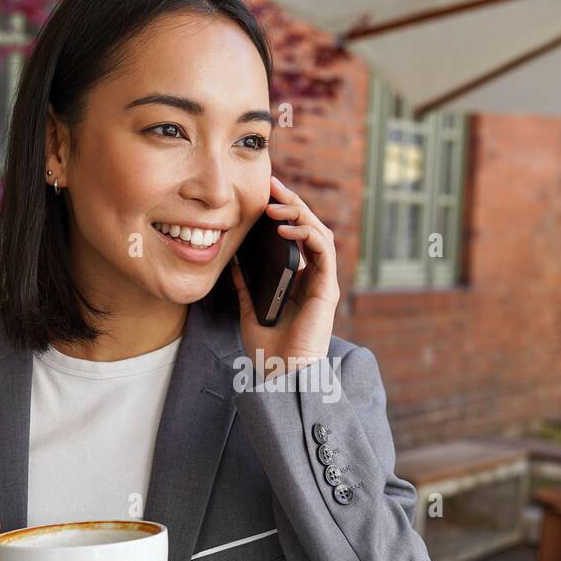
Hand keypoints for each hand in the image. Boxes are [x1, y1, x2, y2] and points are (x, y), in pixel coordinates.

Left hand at [230, 175, 339, 381]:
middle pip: (308, 229)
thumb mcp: (249, 310)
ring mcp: (323, 281)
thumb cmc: (268, 350)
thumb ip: (245, 286)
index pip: (295, 237)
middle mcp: (314, 277)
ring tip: (276, 205)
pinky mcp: (327, 288)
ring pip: (318, 233)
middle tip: (272, 186)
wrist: (281, 374)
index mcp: (299, 280)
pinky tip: (285, 229)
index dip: (283, 214)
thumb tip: (233, 262)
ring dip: (299, 214)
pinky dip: (306, 234)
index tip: (264, 197)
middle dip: (291, 204)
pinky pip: (322, 251)